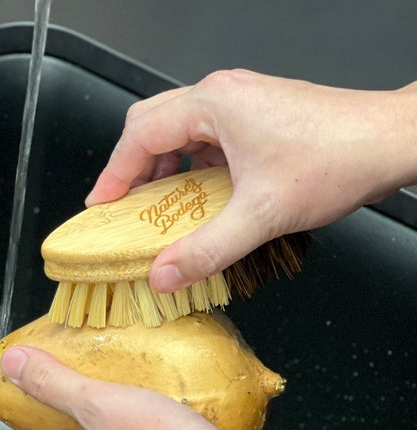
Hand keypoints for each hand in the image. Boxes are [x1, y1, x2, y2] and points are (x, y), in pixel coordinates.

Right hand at [86, 70, 416, 293]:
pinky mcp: (258, 116)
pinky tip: (199, 200)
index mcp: (214, 104)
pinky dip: (191, 167)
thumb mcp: (260, 216)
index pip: (140, 135)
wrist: (387, 142)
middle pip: (153, 125)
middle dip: (133, 170)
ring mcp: (242, 102)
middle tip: (123, 211)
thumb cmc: (336, 158)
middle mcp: (224, 95)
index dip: (113, 174)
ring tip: (160, 212)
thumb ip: (206, 250)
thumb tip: (164, 275)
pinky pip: (207, 137)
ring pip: (180, 131)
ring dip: (164, 170)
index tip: (101, 208)